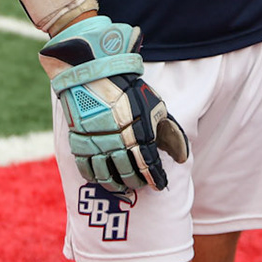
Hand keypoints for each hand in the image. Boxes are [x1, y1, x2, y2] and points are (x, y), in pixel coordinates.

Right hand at [41, 16, 188, 192]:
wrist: (93, 72)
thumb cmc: (128, 88)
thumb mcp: (155, 106)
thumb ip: (169, 132)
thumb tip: (182, 157)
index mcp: (137, 134)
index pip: (149, 167)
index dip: (156, 178)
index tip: (160, 184)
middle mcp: (116, 143)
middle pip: (128, 174)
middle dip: (137, 182)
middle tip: (141, 184)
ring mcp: (95, 144)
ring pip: (106, 177)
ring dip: (117, 186)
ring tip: (123, 188)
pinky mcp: (79, 143)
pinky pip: (86, 169)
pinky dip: (95, 178)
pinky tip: (102, 178)